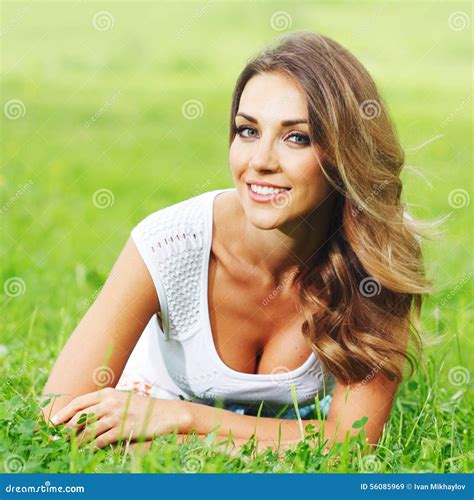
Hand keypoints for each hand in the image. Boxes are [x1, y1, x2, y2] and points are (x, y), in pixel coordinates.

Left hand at [50, 387, 190, 448]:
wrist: (164, 414)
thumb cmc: (141, 408)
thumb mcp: (122, 399)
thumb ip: (104, 404)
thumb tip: (82, 416)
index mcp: (107, 393)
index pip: (79, 402)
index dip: (64, 413)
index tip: (54, 422)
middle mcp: (110, 402)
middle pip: (80, 417)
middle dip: (66, 430)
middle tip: (58, 440)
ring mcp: (116, 415)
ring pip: (88, 431)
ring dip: (77, 442)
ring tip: (71, 449)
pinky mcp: (123, 429)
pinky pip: (100, 441)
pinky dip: (91, 448)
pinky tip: (87, 452)